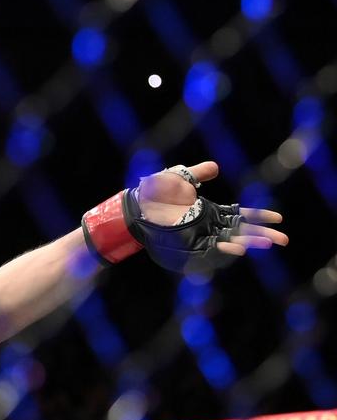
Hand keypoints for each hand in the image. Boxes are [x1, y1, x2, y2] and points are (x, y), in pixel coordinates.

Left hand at [137, 161, 287, 255]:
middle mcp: (207, 226)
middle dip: (262, 236)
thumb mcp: (180, 178)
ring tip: (267, 244)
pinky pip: (210, 251)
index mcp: (209, 211)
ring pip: (230, 241)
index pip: (240, 215)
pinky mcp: (188, 246)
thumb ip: (198, 174)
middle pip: (241, 231)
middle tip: (283, 240)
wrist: (136, 204)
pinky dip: (225, 250)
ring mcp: (198, 237)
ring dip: (248, 243)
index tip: (278, 219)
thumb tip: (215, 168)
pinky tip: (239, 248)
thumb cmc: (155, 191)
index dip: (259, 217)